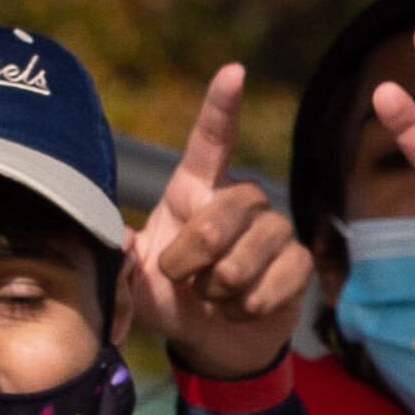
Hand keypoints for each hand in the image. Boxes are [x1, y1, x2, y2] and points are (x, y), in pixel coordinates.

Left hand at [124, 66, 312, 381]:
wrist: (210, 342)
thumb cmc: (169, 299)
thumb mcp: (133, 281)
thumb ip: (121, 257)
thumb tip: (116, 234)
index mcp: (196, 189)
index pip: (212, 140)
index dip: (222, 106)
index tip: (233, 72)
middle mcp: (240, 199)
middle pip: (225, 212)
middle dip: (196, 255)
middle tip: (183, 279)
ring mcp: (274, 230)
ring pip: (251, 252)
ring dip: (222, 287)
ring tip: (213, 297)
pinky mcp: (298, 263)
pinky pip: (279, 279)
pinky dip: (251, 305)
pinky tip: (240, 309)